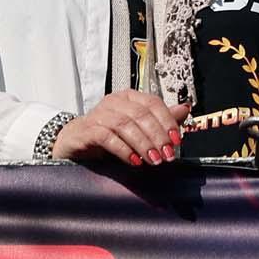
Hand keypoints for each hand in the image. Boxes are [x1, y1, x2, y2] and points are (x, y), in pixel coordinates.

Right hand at [50, 90, 190, 164]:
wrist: (73, 142)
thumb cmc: (107, 133)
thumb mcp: (136, 127)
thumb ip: (159, 119)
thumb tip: (184, 110)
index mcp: (129, 97)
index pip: (153, 103)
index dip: (167, 121)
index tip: (177, 140)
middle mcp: (113, 102)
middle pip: (141, 114)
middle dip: (157, 136)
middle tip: (167, 154)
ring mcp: (98, 114)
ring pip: (125, 125)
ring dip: (143, 144)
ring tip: (153, 160)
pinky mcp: (86, 130)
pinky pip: (107, 137)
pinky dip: (124, 150)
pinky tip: (134, 160)